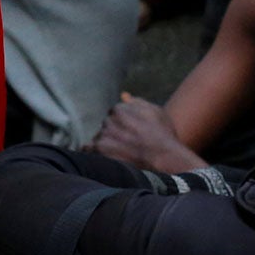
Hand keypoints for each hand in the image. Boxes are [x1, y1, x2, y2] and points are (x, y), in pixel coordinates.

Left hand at [92, 93, 206, 174]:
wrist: (166, 159)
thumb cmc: (163, 136)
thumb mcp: (156, 113)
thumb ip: (138, 102)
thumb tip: (124, 95)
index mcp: (119, 109)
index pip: (114, 115)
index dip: (123, 126)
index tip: (132, 135)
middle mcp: (108, 121)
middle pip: (106, 127)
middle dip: (114, 135)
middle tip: (128, 146)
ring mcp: (103, 136)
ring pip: (99, 139)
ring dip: (106, 145)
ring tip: (122, 155)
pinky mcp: (99, 151)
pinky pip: (88, 151)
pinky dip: (94, 155)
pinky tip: (105, 159)